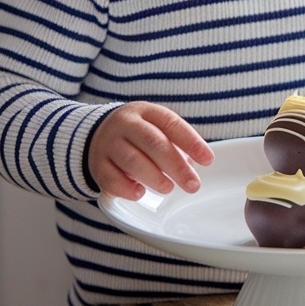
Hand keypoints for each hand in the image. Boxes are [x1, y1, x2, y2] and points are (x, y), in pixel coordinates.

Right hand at [88, 102, 213, 199]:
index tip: (208, 160)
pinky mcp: (97, 165)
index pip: (171, 124)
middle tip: (193, 184)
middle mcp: (125, 125)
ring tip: (168, 188)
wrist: (96, 135)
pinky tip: (140, 193)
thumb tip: (192, 166)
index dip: (191, 142)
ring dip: (154, 177)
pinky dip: (127, 188)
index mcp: (145, 112)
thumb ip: (173, 143)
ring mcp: (108, 144)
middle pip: (153, 143)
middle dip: (176, 165)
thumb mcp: (154, 128)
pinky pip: (111, 178)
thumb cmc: (136, 136)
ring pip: (132, 160)